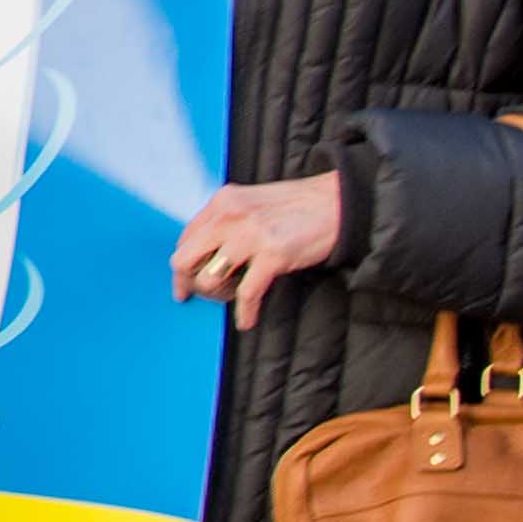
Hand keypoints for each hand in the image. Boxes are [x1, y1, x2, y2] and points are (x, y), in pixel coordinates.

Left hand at [174, 173, 345, 327]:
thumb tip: (206, 255)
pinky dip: (244, 311)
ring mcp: (250, 234)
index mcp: (223, 201)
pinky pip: (246, 292)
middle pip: (185, 259)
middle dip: (189, 283)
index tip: (184, 284)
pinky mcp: (273, 254)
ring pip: (209, 278)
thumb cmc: (299, 207)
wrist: (340, 203)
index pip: (185, 239)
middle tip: (202, 296)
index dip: (182, 266)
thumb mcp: (252, 204)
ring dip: (217, 296)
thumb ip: (227, 223)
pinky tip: (247, 319)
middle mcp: (229, 215)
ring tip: (232, 299)